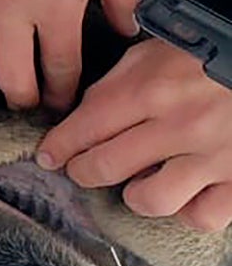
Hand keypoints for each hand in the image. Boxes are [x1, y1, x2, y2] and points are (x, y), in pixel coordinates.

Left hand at [37, 38, 231, 231]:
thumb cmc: (215, 51)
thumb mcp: (161, 49)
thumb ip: (121, 80)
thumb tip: (86, 112)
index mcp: (152, 88)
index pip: (86, 126)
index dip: (60, 145)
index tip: (49, 154)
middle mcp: (177, 126)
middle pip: (106, 166)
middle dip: (83, 171)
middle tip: (81, 169)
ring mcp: (211, 157)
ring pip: (150, 200)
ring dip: (135, 194)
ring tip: (137, 183)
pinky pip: (203, 216)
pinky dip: (190, 210)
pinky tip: (187, 194)